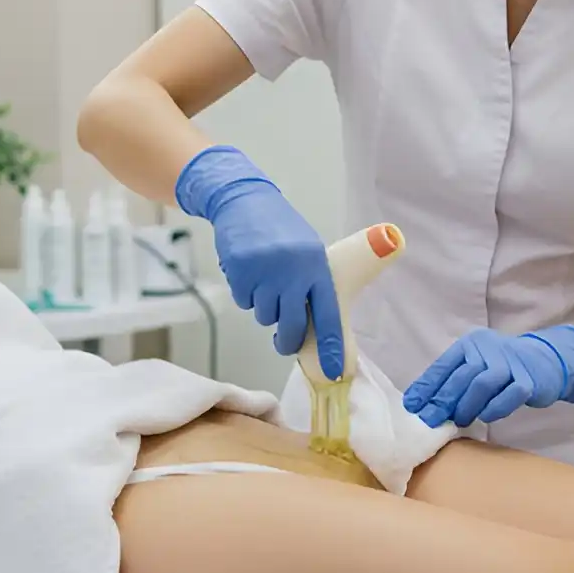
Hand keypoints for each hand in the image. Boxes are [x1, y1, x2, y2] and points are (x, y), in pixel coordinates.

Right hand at [175, 145, 344, 377]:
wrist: (244, 201)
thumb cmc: (281, 230)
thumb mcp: (308, 251)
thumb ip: (312, 283)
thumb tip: (316, 326)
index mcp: (316, 266)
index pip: (328, 313)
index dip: (331, 345)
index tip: (334, 371)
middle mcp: (292, 271)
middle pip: (292, 325)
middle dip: (287, 340)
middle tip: (284, 342)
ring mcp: (265, 272)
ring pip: (265, 316)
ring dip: (264, 308)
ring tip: (265, 282)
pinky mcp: (240, 272)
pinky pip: (245, 302)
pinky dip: (246, 293)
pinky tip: (249, 272)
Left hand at [402, 325, 573, 428]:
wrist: (546, 361)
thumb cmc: (504, 368)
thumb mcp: (477, 365)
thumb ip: (455, 380)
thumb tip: (424, 404)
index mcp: (471, 343)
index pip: (444, 366)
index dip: (426, 387)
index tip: (411, 406)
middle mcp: (489, 348)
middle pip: (462, 375)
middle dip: (442, 400)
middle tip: (429, 420)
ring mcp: (511, 362)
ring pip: (483, 384)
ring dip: (467, 406)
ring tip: (458, 421)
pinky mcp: (529, 380)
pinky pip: (509, 396)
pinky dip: (494, 408)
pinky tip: (486, 417)